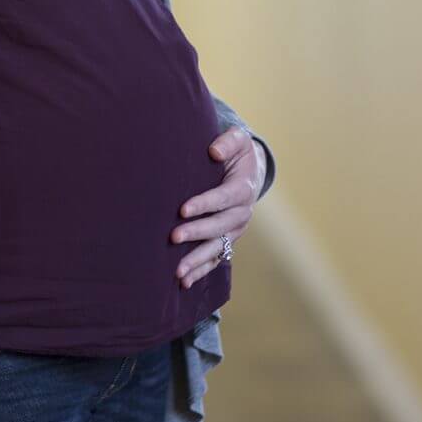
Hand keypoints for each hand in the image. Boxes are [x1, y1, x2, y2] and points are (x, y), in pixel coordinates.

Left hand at [171, 124, 260, 288]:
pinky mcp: (228, 240)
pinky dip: (201, 271)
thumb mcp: (237, 139)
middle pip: (220, 226)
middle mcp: (242, 213)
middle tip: (173, 237)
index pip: (225, 198)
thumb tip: (214, 151)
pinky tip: (184, 282)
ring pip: (218, 248)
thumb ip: (228, 141)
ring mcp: (235, 230)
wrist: (248, 171)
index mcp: (243, 188)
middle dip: (197, 233)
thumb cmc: (235, 152)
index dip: (205, 203)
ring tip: (177, 271)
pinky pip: (216, 258)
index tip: (183, 209)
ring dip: (197, 260)